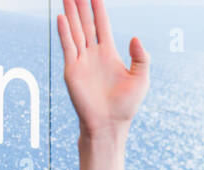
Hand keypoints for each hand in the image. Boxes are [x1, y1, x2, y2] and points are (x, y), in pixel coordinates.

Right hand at [58, 0, 148, 136]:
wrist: (109, 123)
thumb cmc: (126, 105)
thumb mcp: (141, 79)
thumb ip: (141, 58)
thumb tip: (136, 38)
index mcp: (109, 54)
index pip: (102, 26)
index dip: (99, 10)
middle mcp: (93, 54)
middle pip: (86, 24)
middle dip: (81, 7)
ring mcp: (81, 60)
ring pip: (75, 31)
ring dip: (71, 14)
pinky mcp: (72, 69)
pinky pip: (68, 46)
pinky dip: (65, 32)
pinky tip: (62, 18)